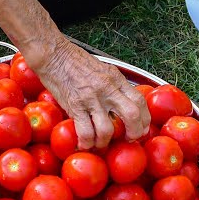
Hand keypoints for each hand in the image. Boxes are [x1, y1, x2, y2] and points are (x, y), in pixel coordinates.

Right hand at [27, 39, 150, 148]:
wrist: (53, 54)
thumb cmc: (75, 60)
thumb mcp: (102, 69)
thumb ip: (113, 85)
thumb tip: (121, 102)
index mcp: (115, 79)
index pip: (140, 101)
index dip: (145, 119)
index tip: (142, 128)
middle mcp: (107, 89)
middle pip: (132, 115)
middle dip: (134, 133)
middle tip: (128, 139)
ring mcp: (91, 98)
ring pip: (107, 129)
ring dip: (105, 142)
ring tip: (100, 144)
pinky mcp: (75, 105)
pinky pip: (85, 131)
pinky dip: (86, 143)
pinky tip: (84, 144)